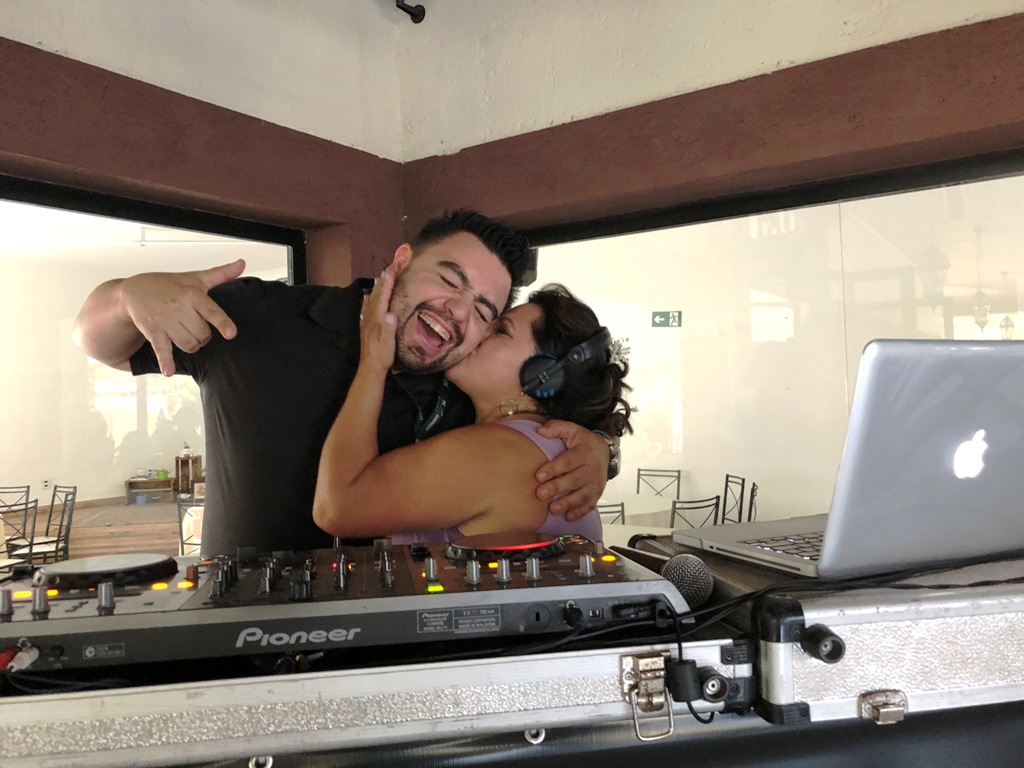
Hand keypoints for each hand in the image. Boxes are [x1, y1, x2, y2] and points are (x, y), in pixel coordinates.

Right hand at [120, 259, 244, 375]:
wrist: (134, 291)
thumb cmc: (168, 285)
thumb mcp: (195, 278)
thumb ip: (220, 274)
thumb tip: (241, 263)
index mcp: (193, 294)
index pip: (211, 310)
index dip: (222, 323)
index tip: (231, 333)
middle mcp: (179, 308)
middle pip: (203, 334)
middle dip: (204, 336)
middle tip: (198, 328)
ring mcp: (166, 321)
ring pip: (189, 345)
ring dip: (192, 346)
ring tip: (188, 337)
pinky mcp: (154, 332)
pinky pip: (163, 350)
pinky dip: (166, 362)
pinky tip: (169, 371)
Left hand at [359, 268, 396, 371]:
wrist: (370, 367)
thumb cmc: (382, 355)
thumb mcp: (388, 343)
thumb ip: (389, 328)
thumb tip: (391, 314)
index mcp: (378, 319)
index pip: (383, 298)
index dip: (387, 284)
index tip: (391, 272)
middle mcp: (371, 318)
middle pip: (376, 296)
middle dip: (381, 282)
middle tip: (387, 270)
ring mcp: (367, 322)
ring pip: (370, 301)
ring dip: (374, 289)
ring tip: (377, 279)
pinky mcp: (365, 328)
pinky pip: (365, 310)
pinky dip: (366, 301)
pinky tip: (365, 298)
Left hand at [534, 421, 609, 520]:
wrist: (605, 451)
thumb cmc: (582, 442)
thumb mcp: (572, 430)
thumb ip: (557, 428)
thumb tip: (540, 430)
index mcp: (584, 453)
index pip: (568, 462)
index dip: (553, 469)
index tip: (538, 476)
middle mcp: (592, 469)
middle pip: (574, 480)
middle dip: (557, 488)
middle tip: (540, 494)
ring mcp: (596, 483)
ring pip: (582, 495)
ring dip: (567, 503)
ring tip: (552, 509)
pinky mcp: (597, 494)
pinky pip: (590, 505)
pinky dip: (580, 512)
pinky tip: (568, 517)